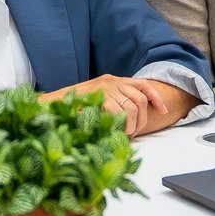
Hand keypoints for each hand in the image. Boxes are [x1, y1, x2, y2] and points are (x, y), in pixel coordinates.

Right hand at [59, 73, 186, 135]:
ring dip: (132, 125)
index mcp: (114, 80)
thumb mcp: (98, 101)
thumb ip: (114, 104)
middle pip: (140, 100)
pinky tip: (116, 131)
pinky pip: (118, 111)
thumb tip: (131, 121)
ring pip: (132, 107)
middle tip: (133, 133)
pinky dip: (120, 124)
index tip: (163, 111)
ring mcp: (105, 87)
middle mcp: (112, 81)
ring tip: (125, 135)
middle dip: (142, 120)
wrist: (52, 104)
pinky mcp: (98, 95)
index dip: (156, 98)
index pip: (143, 85)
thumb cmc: (74, 107)